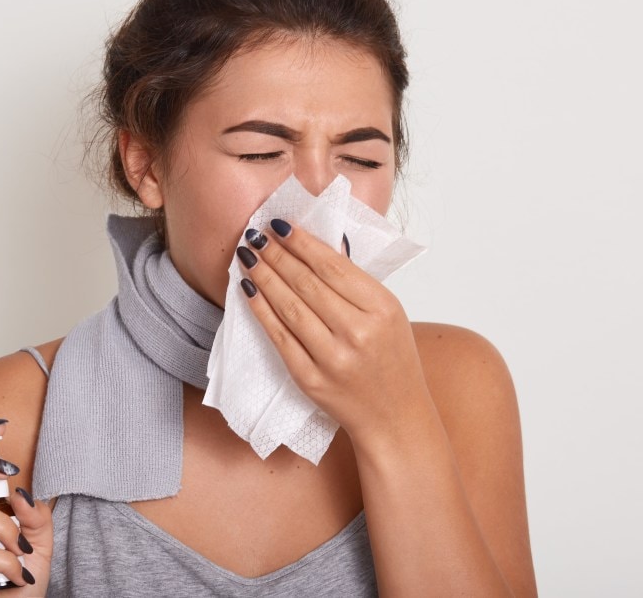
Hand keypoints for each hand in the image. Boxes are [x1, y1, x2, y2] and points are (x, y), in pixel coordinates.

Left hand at [236, 220, 431, 443]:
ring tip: (248, 256)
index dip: (302, 243)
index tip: (280, 226)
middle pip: (307, 283)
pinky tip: (249, 290)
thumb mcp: (389, 313)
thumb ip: (355, 283)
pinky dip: (261, 310)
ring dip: (264, 277)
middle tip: (256, 236)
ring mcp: (332, 358)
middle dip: (277, 255)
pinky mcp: (310, 378)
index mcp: (382, 309)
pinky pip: (279, 337)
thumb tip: (317, 247)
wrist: (394, 416)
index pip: (333, 266)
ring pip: (290, 307)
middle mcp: (358, 332)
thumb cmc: (391, 358)